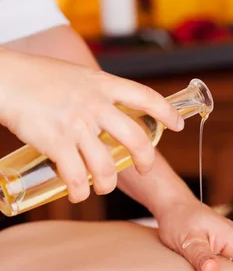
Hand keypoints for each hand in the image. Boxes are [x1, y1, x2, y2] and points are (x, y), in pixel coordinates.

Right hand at [0, 49, 183, 202]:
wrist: (7, 79)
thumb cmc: (39, 78)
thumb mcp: (78, 77)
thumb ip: (96, 93)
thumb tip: (108, 111)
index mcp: (103, 85)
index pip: (146, 97)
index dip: (166, 113)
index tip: (177, 125)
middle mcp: (95, 104)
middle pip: (135, 138)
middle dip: (145, 159)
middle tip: (145, 169)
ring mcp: (77, 125)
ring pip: (106, 166)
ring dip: (107, 184)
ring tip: (103, 188)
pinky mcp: (56, 143)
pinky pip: (76, 177)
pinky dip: (79, 191)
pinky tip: (77, 193)